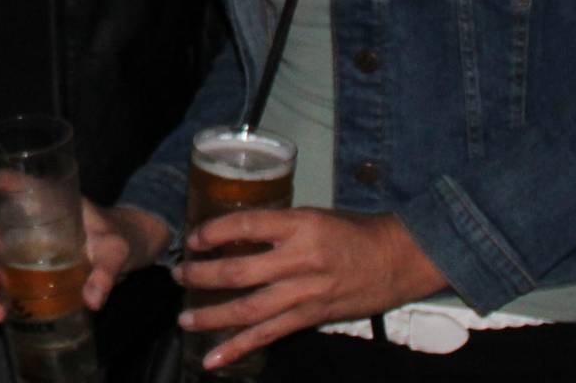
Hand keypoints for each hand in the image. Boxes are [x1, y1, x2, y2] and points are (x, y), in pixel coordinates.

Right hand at [0, 191, 169, 324]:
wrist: (128, 254)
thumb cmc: (121, 239)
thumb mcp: (116, 251)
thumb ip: (106, 273)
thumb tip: (92, 300)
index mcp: (49, 201)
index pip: (9, 185)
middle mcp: (32, 220)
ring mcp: (28, 246)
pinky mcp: (31, 269)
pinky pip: (7, 279)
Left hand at [176, 208, 446, 369]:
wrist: (396, 260)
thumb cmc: (355, 232)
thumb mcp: (314, 215)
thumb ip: (278, 227)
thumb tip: (236, 235)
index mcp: (300, 226)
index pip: (247, 225)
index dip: (214, 232)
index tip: (193, 238)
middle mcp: (300, 260)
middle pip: (239, 271)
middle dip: (202, 275)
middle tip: (179, 275)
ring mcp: (304, 293)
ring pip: (248, 309)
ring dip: (211, 316)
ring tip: (185, 319)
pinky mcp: (309, 317)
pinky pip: (268, 336)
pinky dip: (238, 349)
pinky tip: (213, 359)